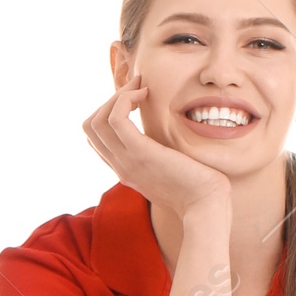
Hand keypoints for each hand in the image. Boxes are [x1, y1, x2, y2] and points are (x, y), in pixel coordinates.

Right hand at [82, 81, 230, 219]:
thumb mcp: (170, 170)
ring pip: (97, 120)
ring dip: (117, 96)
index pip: (97, 139)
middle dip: (110, 100)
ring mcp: (127, 161)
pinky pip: (115, 119)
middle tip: (137, 89)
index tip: (135, 101)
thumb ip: (158, 156)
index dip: (109, 114)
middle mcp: (121, 166)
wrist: (205, 206)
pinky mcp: (140, 153)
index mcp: (126, 170)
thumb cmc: (196, 188)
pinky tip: (145, 94)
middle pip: (90, 127)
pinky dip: (125, 99)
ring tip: (141, 89)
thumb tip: (163, 139)